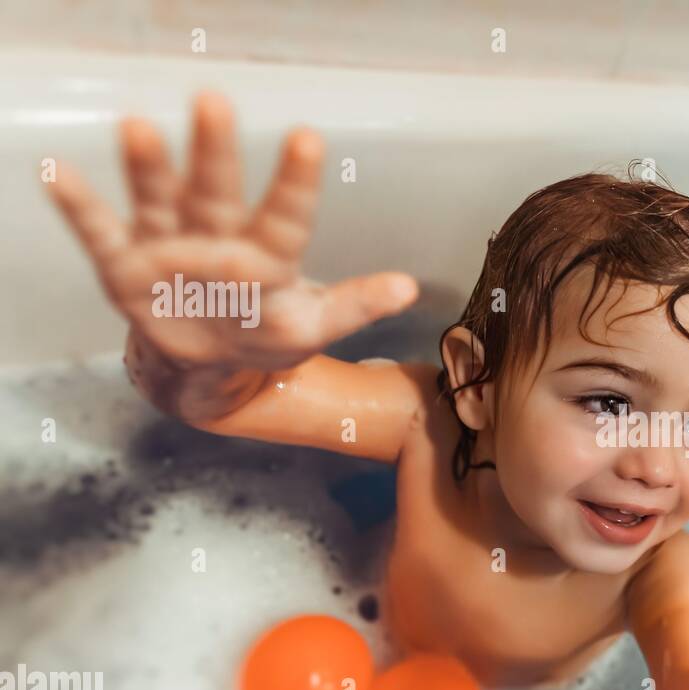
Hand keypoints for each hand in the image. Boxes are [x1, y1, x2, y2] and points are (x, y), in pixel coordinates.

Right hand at [47, 91, 416, 370]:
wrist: (207, 364)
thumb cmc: (264, 334)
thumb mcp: (311, 326)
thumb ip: (353, 306)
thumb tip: (410, 288)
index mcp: (266, 253)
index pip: (285, 215)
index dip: (295, 181)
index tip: (308, 139)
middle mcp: (217, 235)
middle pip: (217, 189)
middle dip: (215, 150)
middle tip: (215, 102)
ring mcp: (170, 245)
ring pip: (161, 198)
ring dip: (149, 166)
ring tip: (137, 126)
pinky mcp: (126, 265)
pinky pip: (99, 232)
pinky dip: (79, 206)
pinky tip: (56, 172)